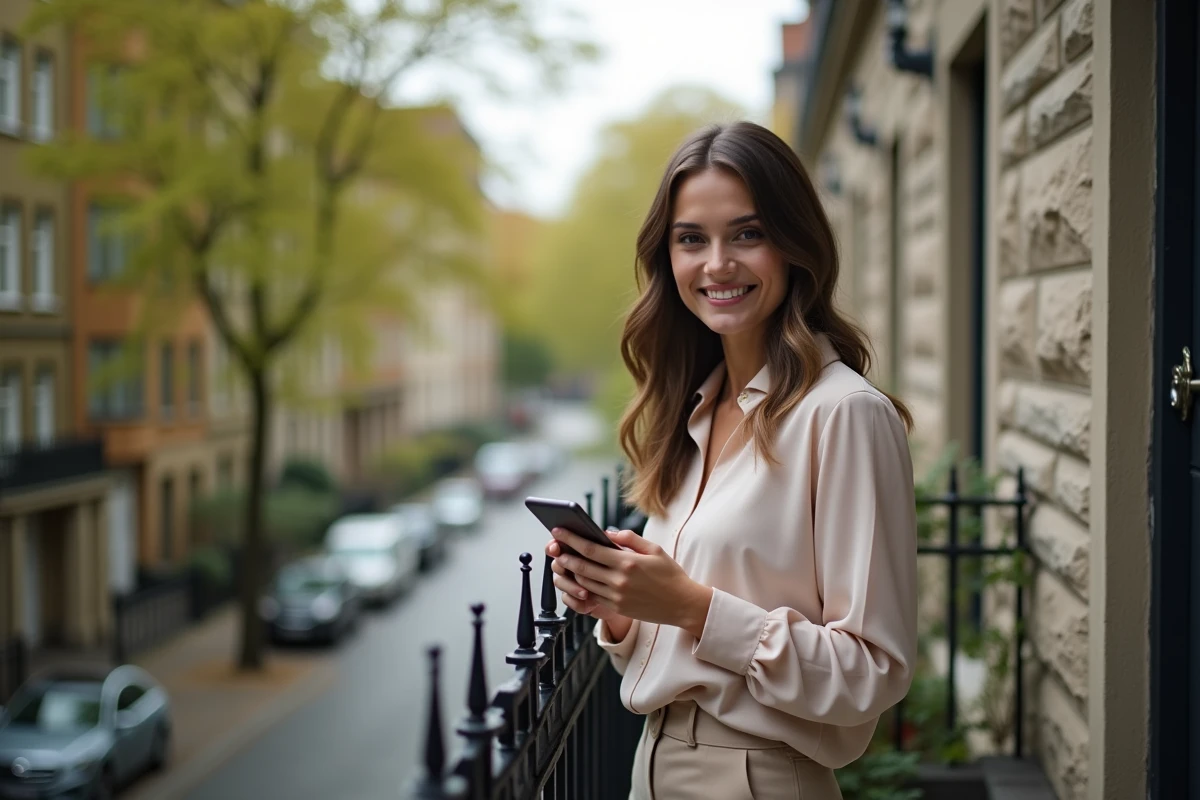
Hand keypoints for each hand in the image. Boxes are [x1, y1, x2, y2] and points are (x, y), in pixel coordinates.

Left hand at [545, 527, 712, 638]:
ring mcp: (616, 596)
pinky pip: (593, 596)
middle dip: (565, 556)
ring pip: (584, 582)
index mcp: (627, 562)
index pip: (591, 549)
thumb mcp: (654, 550)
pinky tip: (578, 578)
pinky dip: (582, 587)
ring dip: (570, 572)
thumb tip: (607, 533)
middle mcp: (619, 580)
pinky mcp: (617, 608)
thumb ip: (629, 539)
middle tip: (554, 548)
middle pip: (582, 566)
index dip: (571, 539)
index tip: (559, 530)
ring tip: (563, 562)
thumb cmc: (670, 574)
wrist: (682, 604)